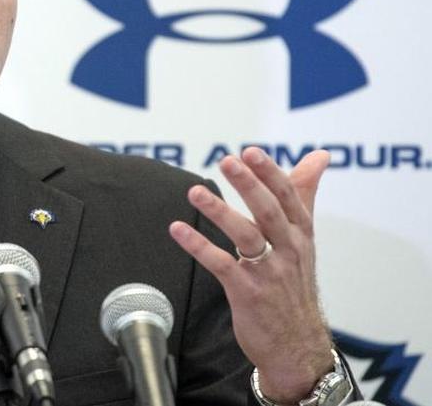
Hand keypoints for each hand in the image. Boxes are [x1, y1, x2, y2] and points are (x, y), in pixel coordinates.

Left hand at [169, 147, 333, 402]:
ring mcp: (268, 272)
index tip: (251, 152)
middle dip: (250, 185)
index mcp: (300, 235)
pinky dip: (198, 246)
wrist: (298, 346)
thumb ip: (304, 195)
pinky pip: (221, 264)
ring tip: (195, 192)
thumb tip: (319, 156)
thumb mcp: (304, 238)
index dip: (271, 174)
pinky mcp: (247, 292)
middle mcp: (288, 250)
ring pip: (246, 236)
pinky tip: (178, 230)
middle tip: (228, 161)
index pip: (290, 198)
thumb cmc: (295, 284)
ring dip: (220, 212)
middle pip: (270, 212)